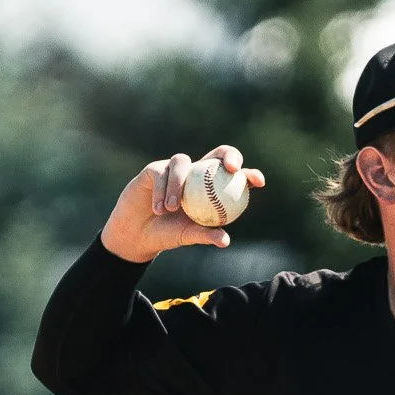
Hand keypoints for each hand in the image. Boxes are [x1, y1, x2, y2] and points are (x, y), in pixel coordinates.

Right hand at [99, 146, 264, 264]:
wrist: (136, 234)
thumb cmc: (167, 234)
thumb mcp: (187, 235)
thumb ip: (205, 234)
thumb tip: (225, 240)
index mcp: (210, 188)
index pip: (233, 175)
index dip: (248, 174)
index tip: (257, 181)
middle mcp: (196, 173)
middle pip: (217, 154)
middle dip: (228, 155)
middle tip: (230, 169)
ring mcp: (175, 168)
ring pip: (183, 162)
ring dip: (179, 185)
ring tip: (173, 208)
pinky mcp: (154, 169)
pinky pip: (161, 173)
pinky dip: (161, 192)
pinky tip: (159, 209)